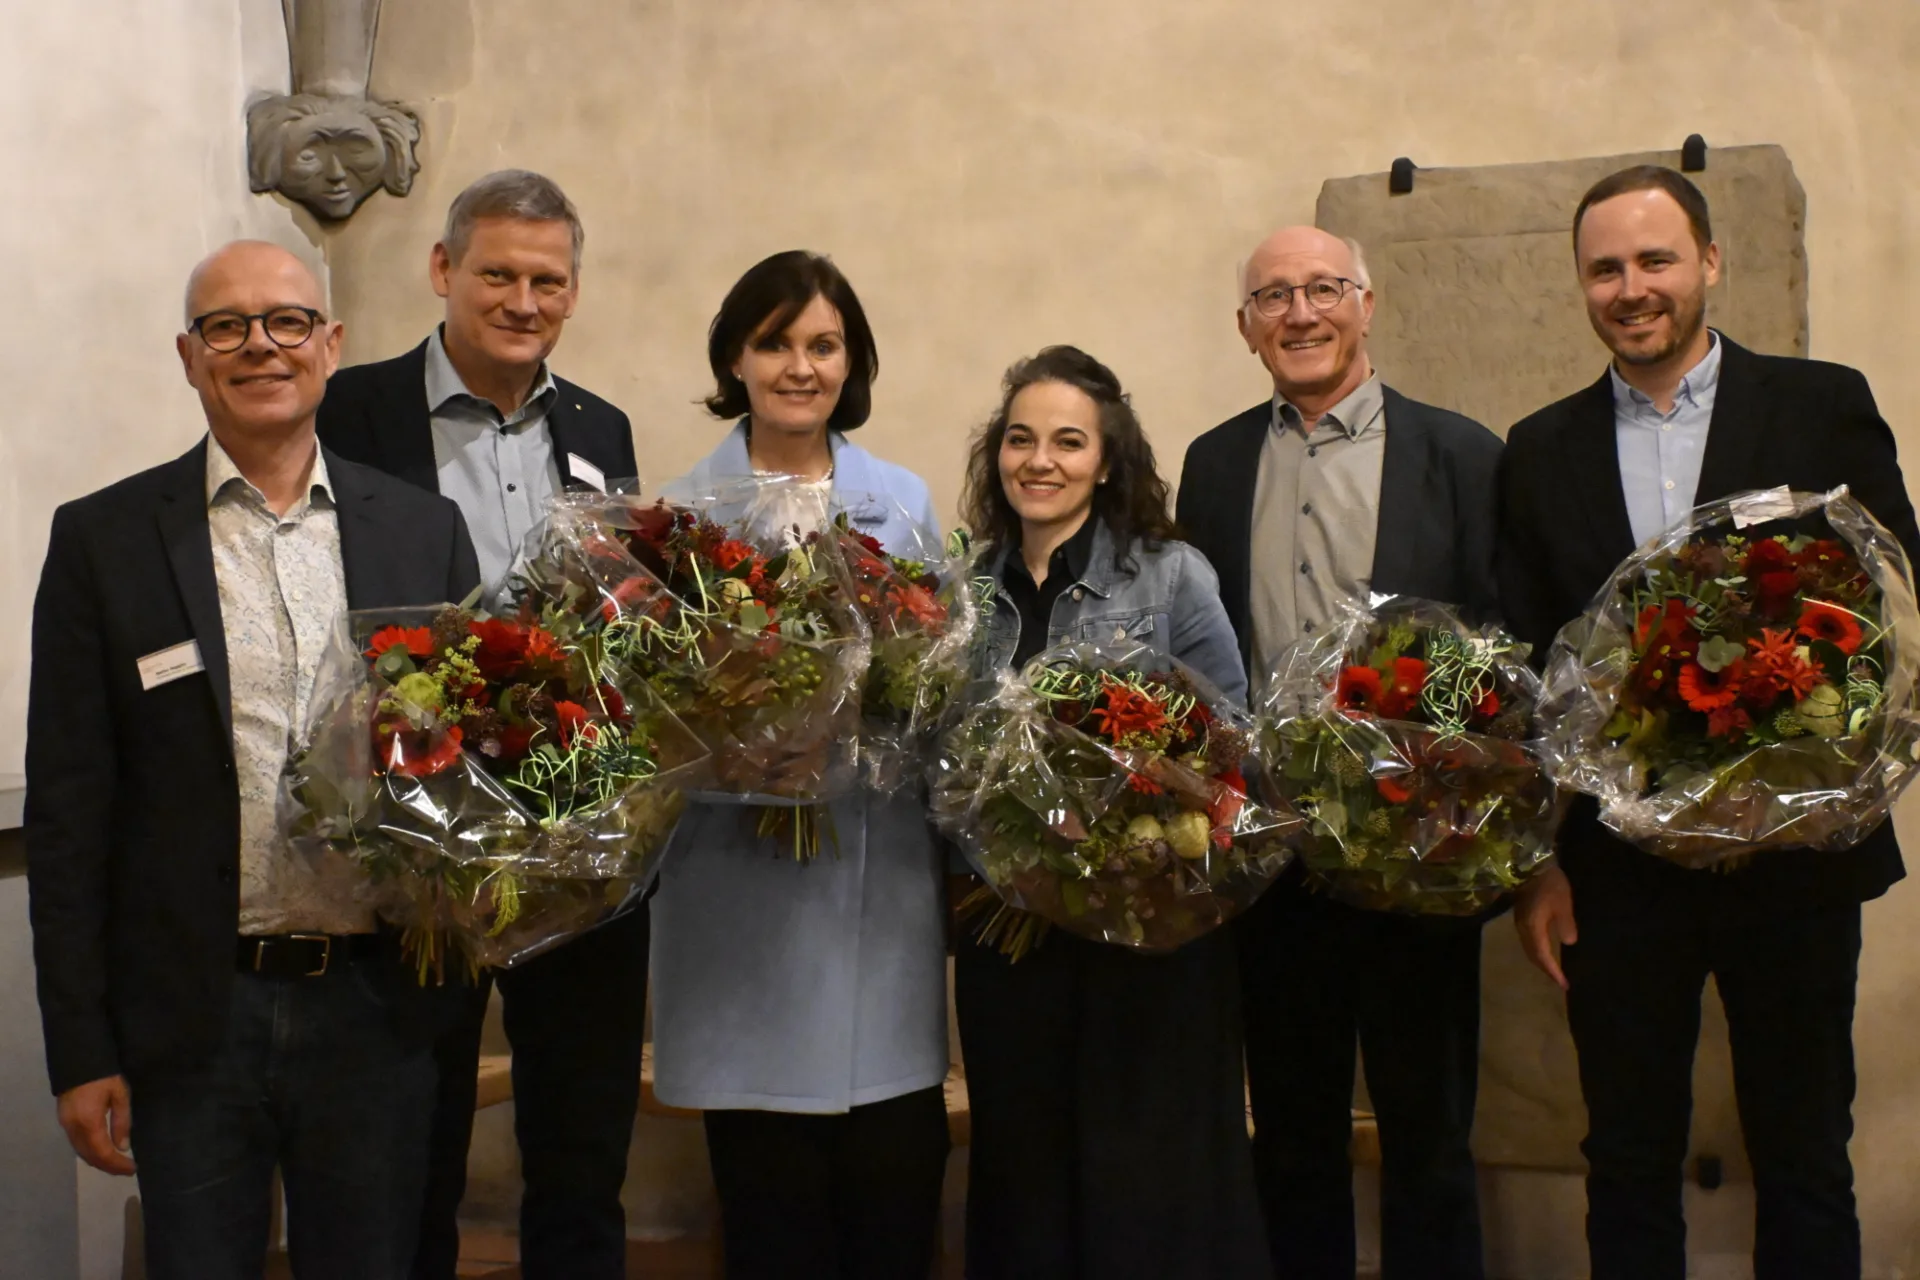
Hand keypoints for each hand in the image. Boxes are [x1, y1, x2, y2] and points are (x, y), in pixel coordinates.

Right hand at [57, 1074, 134, 1174]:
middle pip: (90, 1157)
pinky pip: (77, 1144)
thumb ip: (121, 1122)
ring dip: (99, 1161)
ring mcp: (66, 1126)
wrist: (78, 1060)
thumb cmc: (104, 1076)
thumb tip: (123, 1147)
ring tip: (117, 1163)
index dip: (118, 1164)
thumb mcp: (120, 1096)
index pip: (103, 1153)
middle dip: (109, 1166)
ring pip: (81, 1152)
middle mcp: (73, 1129)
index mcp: (89, 1122)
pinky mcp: (63, 1121)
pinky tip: (102, 1151)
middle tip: (126, 1169)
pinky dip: (90, 1152)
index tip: (132, 1169)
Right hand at [1515, 863, 1577, 991]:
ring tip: (1553, 969)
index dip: (1553, 972)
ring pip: (1529, 949)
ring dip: (1541, 961)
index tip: (1564, 985)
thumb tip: (1569, 943)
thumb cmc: (1549, 884)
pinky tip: (1545, 949)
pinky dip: (1537, 951)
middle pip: (1533, 956)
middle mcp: (1523, 930)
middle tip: (1560, 980)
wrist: (1529, 864)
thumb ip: (1566, 925)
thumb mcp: (1563, 904)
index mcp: (1533, 929)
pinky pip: (1528, 941)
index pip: (1543, 957)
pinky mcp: (1521, 917)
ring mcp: (1520, 923)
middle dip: (1546, 970)